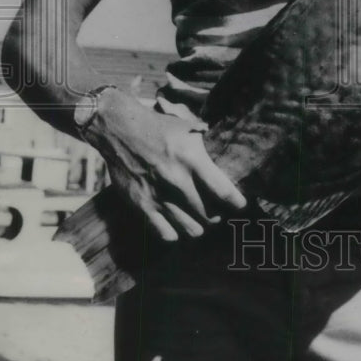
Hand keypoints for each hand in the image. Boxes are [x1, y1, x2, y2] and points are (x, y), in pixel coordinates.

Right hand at [83, 89, 245, 241]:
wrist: (120, 129)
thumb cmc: (159, 126)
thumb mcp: (189, 129)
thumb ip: (208, 146)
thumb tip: (229, 155)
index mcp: (192, 159)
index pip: (223, 191)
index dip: (236, 203)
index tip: (240, 206)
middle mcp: (177, 180)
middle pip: (210, 215)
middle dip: (218, 215)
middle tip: (217, 211)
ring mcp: (158, 195)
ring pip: (192, 229)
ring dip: (199, 225)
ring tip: (199, 218)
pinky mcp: (141, 205)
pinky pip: (166, 233)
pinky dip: (175, 232)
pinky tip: (177, 221)